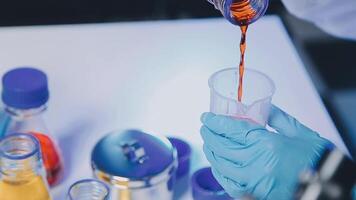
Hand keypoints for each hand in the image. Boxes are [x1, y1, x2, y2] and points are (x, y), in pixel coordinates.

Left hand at [200, 105, 331, 198]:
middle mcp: (256, 164)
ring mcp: (254, 182)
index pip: (231, 130)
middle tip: (204, 127)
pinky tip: (216, 164)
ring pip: (221, 165)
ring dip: (210, 152)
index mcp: (267, 144)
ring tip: (208, 142)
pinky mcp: (255, 194)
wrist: (330, 185)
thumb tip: (261, 105)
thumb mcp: (299, 132)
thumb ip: (276, 117)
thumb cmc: (317, 159)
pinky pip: (229, 184)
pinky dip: (219, 172)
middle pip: (222, 147)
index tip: (206, 117)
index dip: (215, 122)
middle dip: (209, 135)